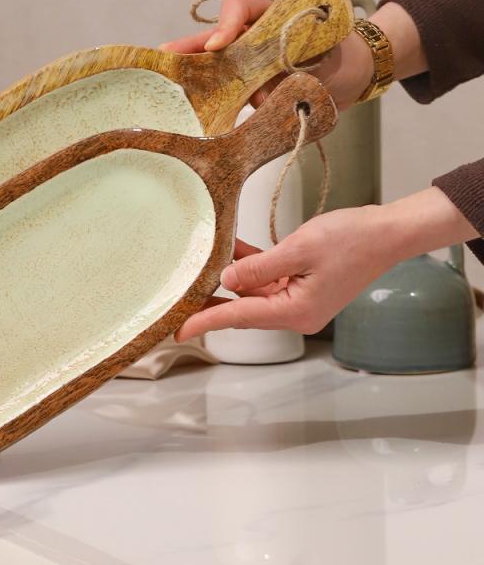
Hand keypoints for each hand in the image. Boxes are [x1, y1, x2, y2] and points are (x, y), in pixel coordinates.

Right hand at [161, 0, 426, 110]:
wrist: (354, 73)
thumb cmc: (342, 53)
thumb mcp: (327, 49)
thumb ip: (297, 67)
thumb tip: (264, 96)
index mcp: (270, 15)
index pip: (239, 8)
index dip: (227, 24)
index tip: (220, 43)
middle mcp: (252, 38)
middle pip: (214, 40)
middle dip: (187, 49)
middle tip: (162, 56)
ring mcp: (246, 65)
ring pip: (213, 68)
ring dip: (192, 78)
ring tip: (165, 88)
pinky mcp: (247, 90)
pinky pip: (224, 95)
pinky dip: (209, 105)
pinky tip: (190, 116)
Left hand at [176, 187, 477, 339]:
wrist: (387, 233)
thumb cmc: (352, 239)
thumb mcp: (298, 249)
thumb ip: (259, 268)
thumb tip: (227, 279)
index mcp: (296, 311)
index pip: (239, 317)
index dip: (206, 321)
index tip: (179, 330)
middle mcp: (296, 313)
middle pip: (243, 309)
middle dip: (212, 301)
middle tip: (179, 297)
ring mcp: (299, 301)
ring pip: (253, 294)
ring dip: (231, 279)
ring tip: (199, 268)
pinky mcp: (302, 288)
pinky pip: (268, 281)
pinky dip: (251, 268)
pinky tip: (232, 252)